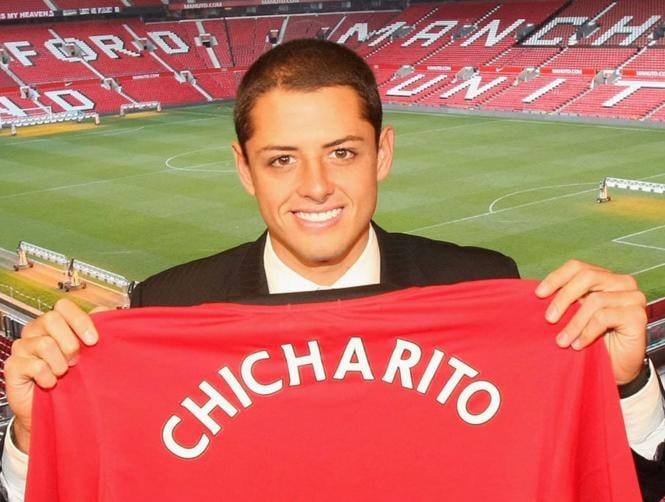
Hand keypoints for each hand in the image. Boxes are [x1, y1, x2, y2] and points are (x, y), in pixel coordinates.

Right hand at [4, 299, 101, 453]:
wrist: (54, 408)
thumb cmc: (71, 378)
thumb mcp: (89, 352)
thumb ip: (95, 328)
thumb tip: (103, 310)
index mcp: (54, 323)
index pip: (63, 306)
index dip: (80, 320)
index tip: (93, 340)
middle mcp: (36, 331)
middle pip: (51, 319)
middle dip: (70, 343)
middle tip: (75, 360)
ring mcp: (22, 348)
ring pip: (44, 344)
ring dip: (60, 363)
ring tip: (62, 373)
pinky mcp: (13, 366)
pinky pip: (34, 365)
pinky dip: (48, 377)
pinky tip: (51, 383)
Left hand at [535, 260, 646, 385]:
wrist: (614, 367)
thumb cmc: (591, 339)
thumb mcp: (572, 316)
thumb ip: (563, 301)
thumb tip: (536, 293)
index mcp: (602, 277)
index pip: (577, 267)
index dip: (556, 278)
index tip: (538, 294)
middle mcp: (620, 282)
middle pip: (587, 277)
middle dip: (563, 298)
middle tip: (549, 319)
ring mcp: (632, 297)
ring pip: (595, 300)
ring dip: (574, 323)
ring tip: (562, 341)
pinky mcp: (638, 315)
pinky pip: (605, 317)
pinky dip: (587, 332)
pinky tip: (578, 344)